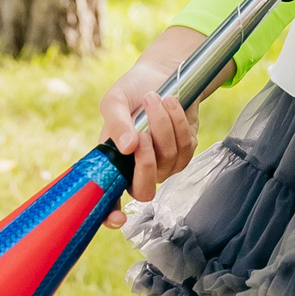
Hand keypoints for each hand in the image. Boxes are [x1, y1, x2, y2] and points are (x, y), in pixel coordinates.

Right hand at [97, 26, 211, 228]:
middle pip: (144, 189)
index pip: (109, 201)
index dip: (110, 216)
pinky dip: (179, 121)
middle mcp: (137, 170)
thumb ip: (115, 123)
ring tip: (154, 98)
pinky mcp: (184, 153)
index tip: (117, 219)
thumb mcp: (114, 101)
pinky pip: (185, 146)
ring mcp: (163, 165)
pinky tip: (171, 103)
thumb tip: (127, 147)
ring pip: (168, 159)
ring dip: (163, 125)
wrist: (159, 76)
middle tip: (142, 129)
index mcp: (113, 163)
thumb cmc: (131, 91)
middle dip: (146, 159)